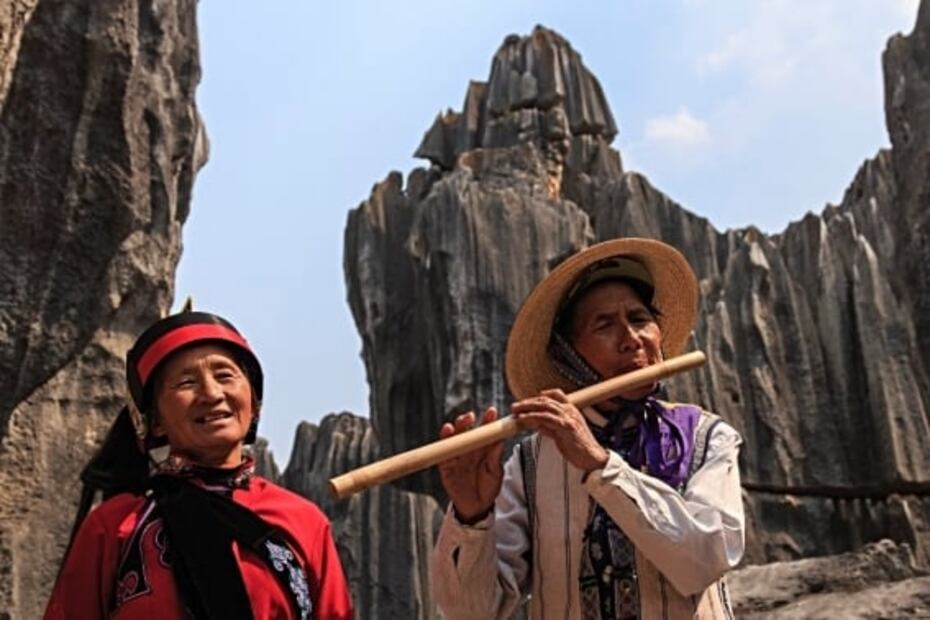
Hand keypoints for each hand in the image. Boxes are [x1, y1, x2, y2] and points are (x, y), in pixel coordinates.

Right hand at [437, 407, 503, 523]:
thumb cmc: (489, 488)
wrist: (478, 507)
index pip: (484, 431)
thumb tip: (500, 438)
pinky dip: (443, 444)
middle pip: (465, 430)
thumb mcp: (496, 471)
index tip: (492, 412)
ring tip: (457, 424)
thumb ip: (495, 455)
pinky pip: (442, 454)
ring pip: (452, 439)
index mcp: (482, 448)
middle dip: (466, 421)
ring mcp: (456, 457)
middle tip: (470, 416)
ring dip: (453, 430)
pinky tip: (446, 435)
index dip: (487, 420)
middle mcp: (468, 449)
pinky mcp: (446, 467)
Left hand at [511, 389, 608, 471]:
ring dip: (527, 407)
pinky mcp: (566, 427)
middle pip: (546, 400)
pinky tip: (523, 419)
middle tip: (515, 406)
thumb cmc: (579, 448)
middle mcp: (570, 411)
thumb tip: (538, 425)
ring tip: (515, 411)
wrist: (593, 459)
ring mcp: (568, 418)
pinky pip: (546, 418)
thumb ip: (551, 428)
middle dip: (528, 402)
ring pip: (545, 406)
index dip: (542, 395)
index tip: (529, 400)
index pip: (556, 395)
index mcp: (571, 411)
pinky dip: (533, 417)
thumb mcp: (562, 435)